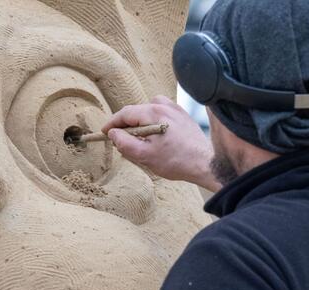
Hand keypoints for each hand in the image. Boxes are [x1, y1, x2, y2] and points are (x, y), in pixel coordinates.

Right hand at [103, 96, 219, 191]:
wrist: (204, 163)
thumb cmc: (175, 161)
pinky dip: (153, 118)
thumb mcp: (144, 156)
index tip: (104, 132)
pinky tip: (156, 132)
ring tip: (139, 136)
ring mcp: (175, 109)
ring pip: (149, 109)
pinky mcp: (183, 115)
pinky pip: (162, 111)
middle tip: (119, 139)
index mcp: (153, 113)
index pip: (125, 113)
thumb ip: (124, 143)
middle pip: (136, 110)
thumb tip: (113, 133)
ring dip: (140, 120)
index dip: (112, 123)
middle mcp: (165, 106)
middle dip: (125, 124)